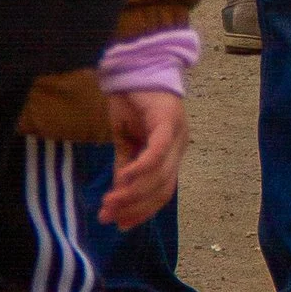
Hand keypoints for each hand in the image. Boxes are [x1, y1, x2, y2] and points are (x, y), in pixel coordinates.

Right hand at [98, 86, 188, 226]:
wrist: (132, 67)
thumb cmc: (131, 102)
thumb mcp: (125, 141)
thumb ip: (125, 167)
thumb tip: (116, 197)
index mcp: (172, 152)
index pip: (163, 191)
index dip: (143, 210)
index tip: (121, 225)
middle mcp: (181, 145)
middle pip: (163, 188)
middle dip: (136, 207)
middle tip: (110, 216)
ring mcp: (178, 133)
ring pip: (160, 174)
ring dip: (133, 193)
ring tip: (110, 202)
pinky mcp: (169, 121)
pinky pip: (157, 152)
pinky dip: (140, 169)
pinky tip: (122, 180)